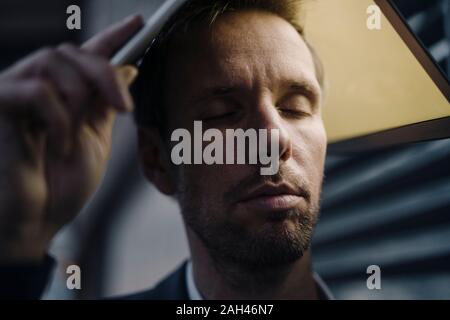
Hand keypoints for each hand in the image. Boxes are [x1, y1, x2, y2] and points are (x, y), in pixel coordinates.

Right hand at [0, 15, 142, 261]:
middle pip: (72, 52)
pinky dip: (57, 118)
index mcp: (65, 95)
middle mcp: (39, 87)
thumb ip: (107, 104)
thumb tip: (127, 68)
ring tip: (76, 135)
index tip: (139, 24)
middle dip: (104, 74)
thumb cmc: (62, 184)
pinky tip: (58, 144)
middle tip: (124, 107)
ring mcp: (15, 92)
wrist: (38, 220)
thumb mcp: (96, 139)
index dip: (113, 37)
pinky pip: (35, 90)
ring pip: (53, 61)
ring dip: (78, 97)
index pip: (88, 55)